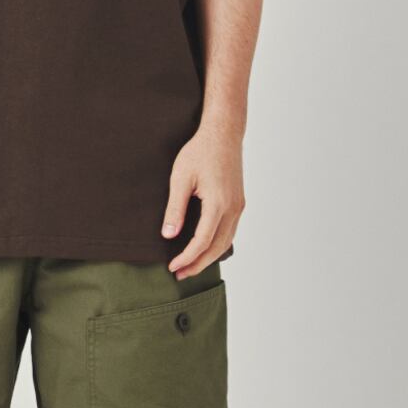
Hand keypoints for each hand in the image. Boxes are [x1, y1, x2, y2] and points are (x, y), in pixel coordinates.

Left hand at [162, 125, 245, 278]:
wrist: (223, 133)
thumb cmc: (200, 152)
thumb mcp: (180, 179)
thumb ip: (175, 209)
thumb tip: (168, 235)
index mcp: (218, 204)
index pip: (202, 241)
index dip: (187, 258)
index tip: (172, 266)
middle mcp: (233, 208)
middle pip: (217, 248)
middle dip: (198, 264)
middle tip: (180, 274)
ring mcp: (238, 206)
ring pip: (226, 242)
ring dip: (208, 257)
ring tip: (190, 266)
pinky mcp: (238, 202)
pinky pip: (230, 231)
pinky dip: (217, 245)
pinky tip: (204, 248)